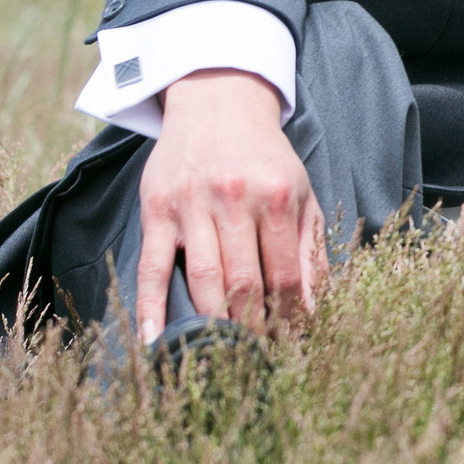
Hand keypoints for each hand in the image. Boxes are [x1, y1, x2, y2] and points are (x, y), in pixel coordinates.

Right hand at [136, 70, 325, 341]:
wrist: (217, 104)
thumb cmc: (265, 158)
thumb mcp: (299, 193)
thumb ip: (309, 247)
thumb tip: (314, 306)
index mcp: (274, 198)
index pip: (286, 273)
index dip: (290, 315)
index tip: (292, 344)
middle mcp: (232, 201)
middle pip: (244, 281)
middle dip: (253, 327)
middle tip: (257, 359)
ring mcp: (191, 206)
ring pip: (201, 279)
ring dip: (212, 322)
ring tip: (221, 356)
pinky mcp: (156, 211)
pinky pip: (150, 266)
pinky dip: (150, 307)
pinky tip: (155, 340)